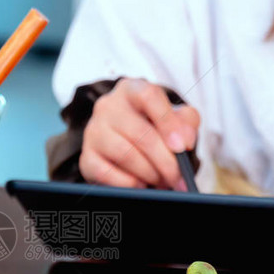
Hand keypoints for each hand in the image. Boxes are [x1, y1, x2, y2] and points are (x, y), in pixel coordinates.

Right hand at [80, 78, 199, 188]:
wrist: (128, 143)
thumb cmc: (153, 127)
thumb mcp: (175, 118)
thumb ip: (186, 122)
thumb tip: (184, 140)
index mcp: (131, 89)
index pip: (148, 96)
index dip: (167, 122)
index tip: (182, 147)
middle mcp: (107, 106)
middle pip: (140, 133)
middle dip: (165, 161)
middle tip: (178, 177)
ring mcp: (93, 131)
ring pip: (125, 155)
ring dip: (149, 173)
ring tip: (161, 179)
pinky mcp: (86, 157)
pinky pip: (107, 173)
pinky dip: (129, 183)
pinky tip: (141, 183)